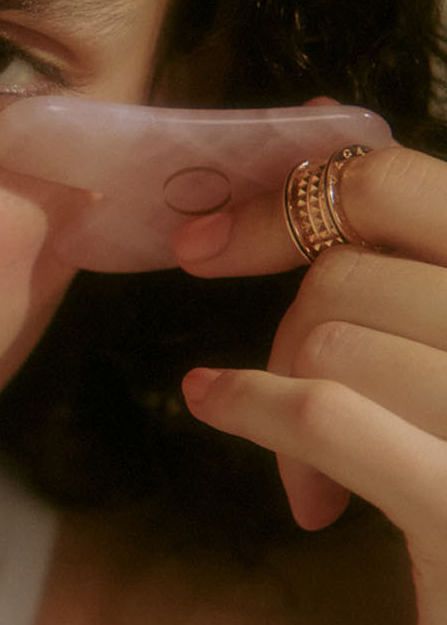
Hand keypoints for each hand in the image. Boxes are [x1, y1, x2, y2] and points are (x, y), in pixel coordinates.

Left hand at [173, 142, 446, 624]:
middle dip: (290, 332)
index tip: (210, 242)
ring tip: (314, 471)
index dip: (291, 203)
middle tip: (297, 399)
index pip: (406, 185)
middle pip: (349, 269)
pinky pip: (326, 411)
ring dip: (285, 394)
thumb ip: (414, 283)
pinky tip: (220, 410)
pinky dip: (254, 408)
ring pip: (331, 335)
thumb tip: (319, 154)